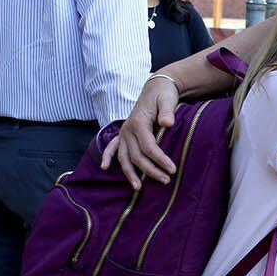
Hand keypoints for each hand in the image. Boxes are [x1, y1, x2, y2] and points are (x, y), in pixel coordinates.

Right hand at [99, 75, 178, 189]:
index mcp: (139, 122)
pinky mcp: (124, 134)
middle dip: (150, 170)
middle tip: (166, 180)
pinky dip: (107, 157)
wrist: (156, 87)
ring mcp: (124, 132)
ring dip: (130, 173)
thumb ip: (167, 112)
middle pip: (136, 156)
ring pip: (124, 157)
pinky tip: (104, 168)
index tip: (172, 169)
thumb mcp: (168, 100)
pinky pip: (113, 148)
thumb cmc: (164, 94)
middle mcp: (128, 129)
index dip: (160, 160)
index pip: (149, 147)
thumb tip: (167, 124)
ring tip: (138, 188)